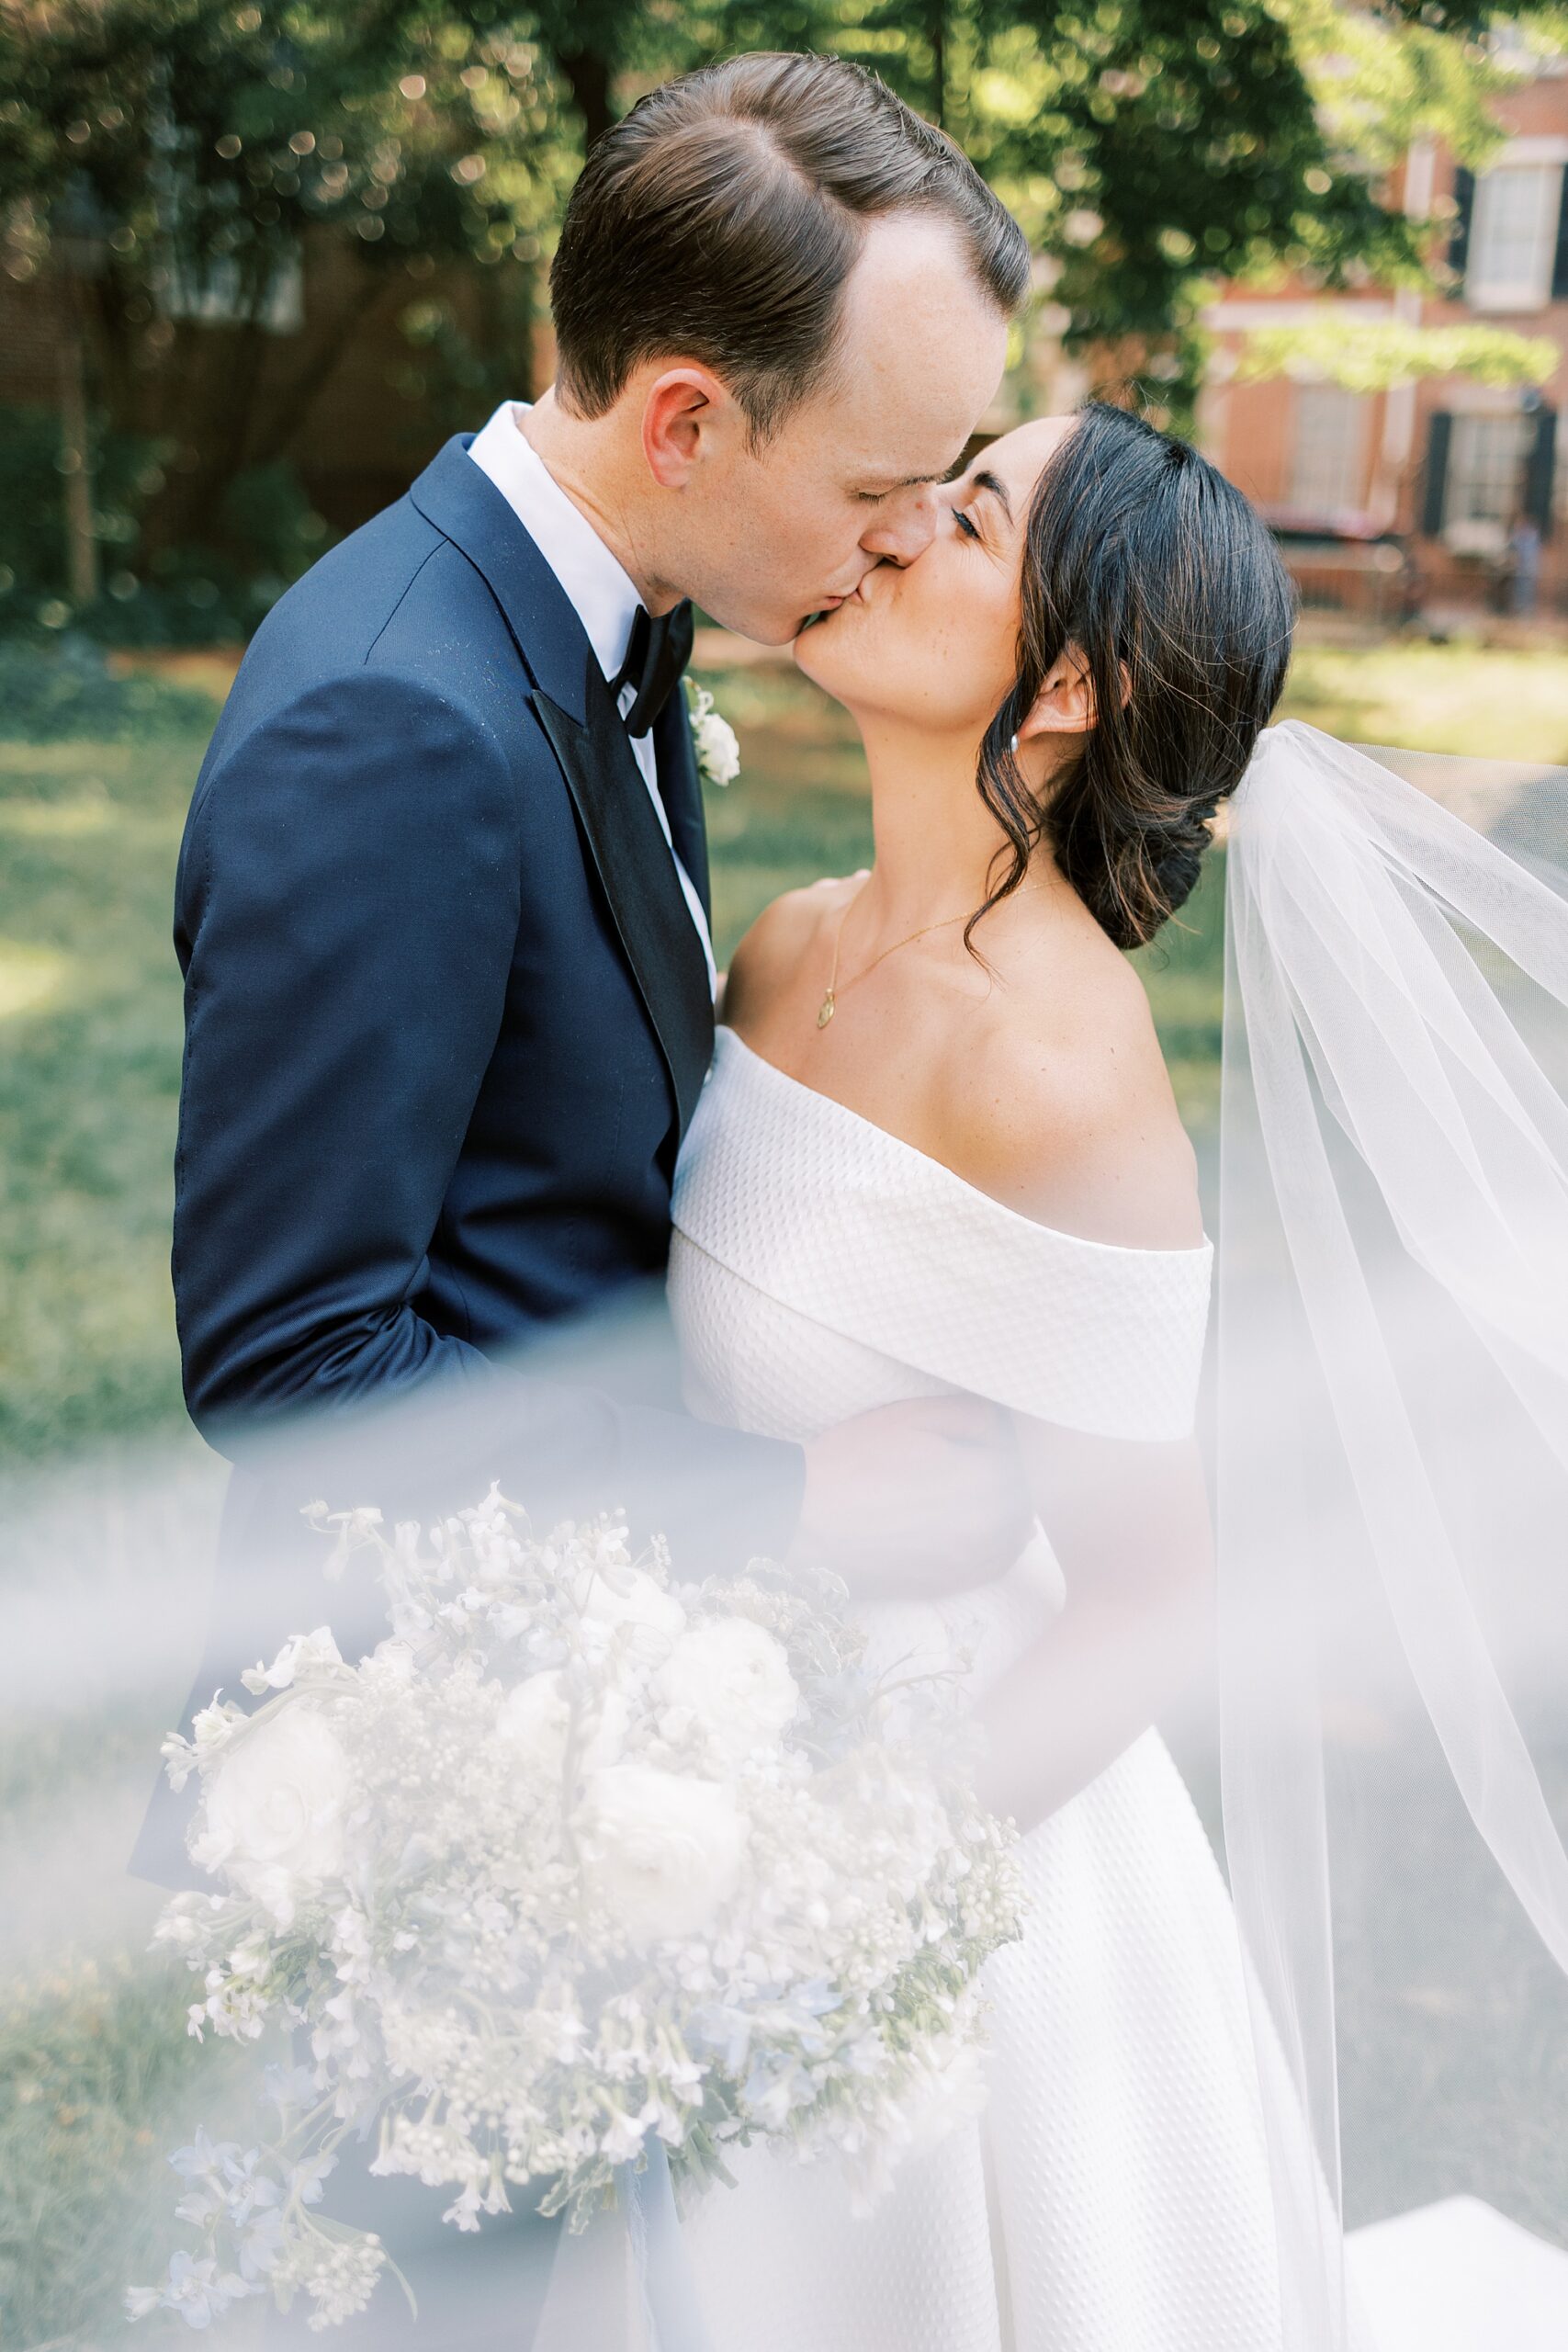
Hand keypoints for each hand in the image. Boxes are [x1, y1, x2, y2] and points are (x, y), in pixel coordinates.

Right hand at [792, 1396, 1030, 1599]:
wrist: (806, 1520)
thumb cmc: (854, 1462)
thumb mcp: (912, 1416)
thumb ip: (970, 1414)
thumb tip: (1000, 1423)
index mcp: (987, 1480)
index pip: (1024, 1458)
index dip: (1006, 1440)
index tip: (987, 1431)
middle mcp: (988, 1528)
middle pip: (1025, 1499)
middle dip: (1010, 1475)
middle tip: (983, 1456)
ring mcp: (969, 1562)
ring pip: (1014, 1535)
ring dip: (1005, 1510)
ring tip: (976, 1489)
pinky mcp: (947, 1585)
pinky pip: (992, 1565)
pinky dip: (993, 1544)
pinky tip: (972, 1525)